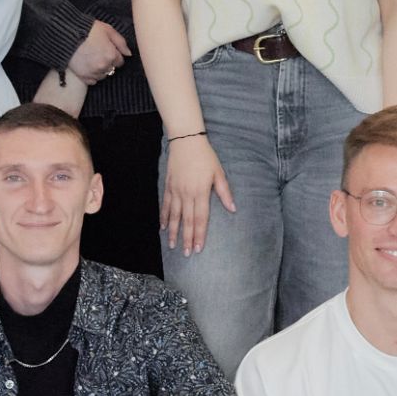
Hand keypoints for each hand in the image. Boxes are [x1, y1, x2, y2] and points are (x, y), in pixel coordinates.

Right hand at [68, 19, 130, 82]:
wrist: (67, 34)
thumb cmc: (88, 29)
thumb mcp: (108, 30)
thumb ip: (121, 42)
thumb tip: (129, 53)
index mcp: (112, 55)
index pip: (120, 62)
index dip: (114, 55)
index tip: (108, 50)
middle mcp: (104, 66)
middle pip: (112, 69)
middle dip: (108, 62)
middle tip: (98, 53)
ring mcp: (93, 72)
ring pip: (103, 76)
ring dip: (100, 70)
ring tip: (92, 59)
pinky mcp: (82, 76)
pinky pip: (92, 81)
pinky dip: (92, 76)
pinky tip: (88, 66)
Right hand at [160, 134, 235, 254]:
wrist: (186, 141)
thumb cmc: (206, 157)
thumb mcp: (219, 173)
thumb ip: (225, 192)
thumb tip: (233, 209)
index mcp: (201, 192)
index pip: (201, 218)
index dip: (200, 234)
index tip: (199, 248)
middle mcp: (187, 194)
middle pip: (187, 221)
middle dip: (187, 239)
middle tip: (186, 254)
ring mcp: (176, 191)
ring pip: (174, 216)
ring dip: (174, 232)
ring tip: (173, 245)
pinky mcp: (169, 186)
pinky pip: (166, 205)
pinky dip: (164, 217)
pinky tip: (163, 228)